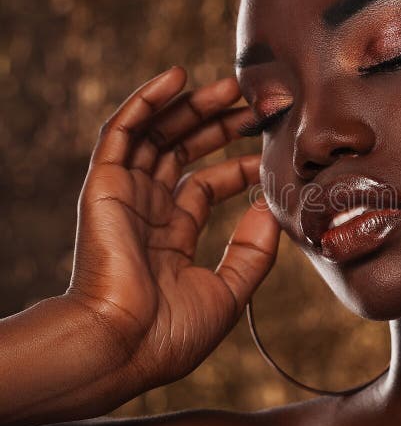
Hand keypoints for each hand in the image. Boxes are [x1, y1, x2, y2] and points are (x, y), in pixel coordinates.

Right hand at [66, 66, 279, 391]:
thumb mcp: (229, 292)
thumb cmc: (172, 334)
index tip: (271, 147)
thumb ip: (253, 251)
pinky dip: (146, 101)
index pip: (208, 186)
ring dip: (191, 106)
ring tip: (230, 85)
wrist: (123, 347)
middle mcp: (147, 211)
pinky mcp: (104, 184)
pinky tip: (177, 77)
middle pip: (184, 153)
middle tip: (255, 104)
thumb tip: (271, 209)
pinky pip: (123, 132)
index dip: (239, 165)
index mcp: (172, 237)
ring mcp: (125, 195)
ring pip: (158, 135)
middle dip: (219, 126)